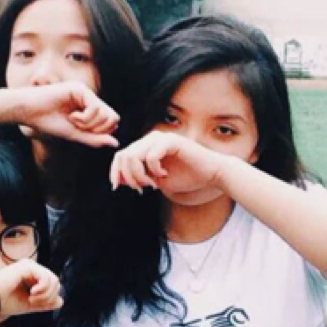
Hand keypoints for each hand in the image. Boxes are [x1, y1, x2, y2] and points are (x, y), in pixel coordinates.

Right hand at [0, 259, 63, 320]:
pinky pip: (46, 277)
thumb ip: (45, 302)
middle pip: (56, 282)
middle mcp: (31, 268)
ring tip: (32, 299)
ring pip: (53, 280)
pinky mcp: (27, 266)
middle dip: (49, 296)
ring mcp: (29, 265)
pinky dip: (43, 289)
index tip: (36, 305)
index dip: (50, 298)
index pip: (53, 285)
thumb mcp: (30, 304)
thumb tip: (61, 301)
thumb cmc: (5, 302)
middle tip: (34, 303)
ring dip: (46, 294)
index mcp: (32, 275)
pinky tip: (32, 294)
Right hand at [16, 83, 119, 147]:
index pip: (111, 121)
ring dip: (89, 124)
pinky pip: (95, 108)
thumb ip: (95, 139)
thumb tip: (115, 143)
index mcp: (90, 108)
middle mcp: (90, 98)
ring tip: (73, 121)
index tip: (84, 133)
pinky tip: (71, 116)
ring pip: (105, 113)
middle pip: (113, 117)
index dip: (102, 132)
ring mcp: (86, 92)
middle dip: (98, 129)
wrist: (29, 112)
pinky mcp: (80, 89)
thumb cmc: (48, 122)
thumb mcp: (75, 134)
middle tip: (81, 128)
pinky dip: (85, 118)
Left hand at [109, 132, 225, 195]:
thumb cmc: (186, 177)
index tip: (117, 187)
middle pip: (124, 156)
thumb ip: (138, 178)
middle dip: (129, 177)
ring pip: (134, 156)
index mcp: (145, 146)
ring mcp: (160, 137)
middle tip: (142, 188)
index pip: (120, 155)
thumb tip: (118, 180)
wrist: (210, 175)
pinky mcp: (171, 140)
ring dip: (140, 175)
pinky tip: (164, 175)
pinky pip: (150, 156)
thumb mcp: (156, 180)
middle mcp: (150, 138)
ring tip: (153, 184)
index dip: (115, 172)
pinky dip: (154, 170)